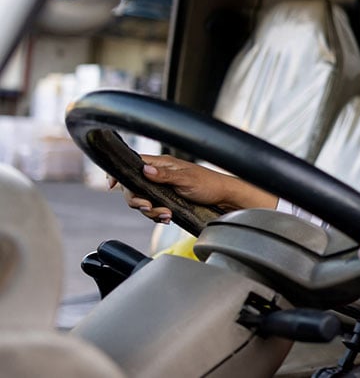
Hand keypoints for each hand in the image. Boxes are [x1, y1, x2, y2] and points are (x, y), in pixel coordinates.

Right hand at [107, 154, 276, 223]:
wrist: (225, 198)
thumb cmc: (210, 184)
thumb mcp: (187, 179)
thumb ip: (165, 175)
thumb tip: (145, 170)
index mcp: (162, 165)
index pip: (133, 164)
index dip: (119, 174)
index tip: (112, 184)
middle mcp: (159, 175)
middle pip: (133, 188)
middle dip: (138, 201)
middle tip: (150, 207)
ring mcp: (162, 188)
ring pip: (142, 201)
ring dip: (151, 211)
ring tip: (166, 215)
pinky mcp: (167, 201)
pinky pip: (153, 210)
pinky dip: (158, 216)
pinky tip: (167, 218)